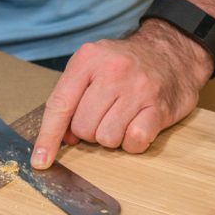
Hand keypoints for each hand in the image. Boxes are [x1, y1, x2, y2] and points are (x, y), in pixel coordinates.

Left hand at [32, 19, 213, 168]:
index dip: (48, 137)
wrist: (173, 52)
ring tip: (123, 118)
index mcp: (89, 59)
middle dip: (90, 131)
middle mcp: (113, 71)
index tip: (41, 161)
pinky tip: (137, 125)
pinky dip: (132, 142)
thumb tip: (64, 138)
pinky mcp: (159, 108)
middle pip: (83, 127)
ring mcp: (138, 89)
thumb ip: (73, 98)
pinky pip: (134, 141)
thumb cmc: (126, 66)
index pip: (60, 105)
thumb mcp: (93, 67)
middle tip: (104, 116)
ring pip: (107, 138)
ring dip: (112, 137)